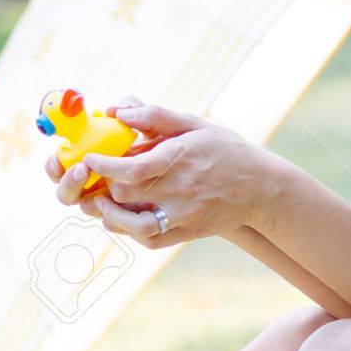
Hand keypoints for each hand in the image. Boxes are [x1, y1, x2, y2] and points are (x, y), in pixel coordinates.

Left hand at [45, 96, 278, 247]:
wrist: (262, 187)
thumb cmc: (226, 150)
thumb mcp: (195, 124)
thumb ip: (156, 116)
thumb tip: (118, 110)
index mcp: (180, 159)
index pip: (132, 167)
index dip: (103, 165)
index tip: (88, 159)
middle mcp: (181, 190)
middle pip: (127, 195)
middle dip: (104, 186)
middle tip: (94, 179)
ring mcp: (185, 215)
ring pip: (135, 225)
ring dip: (111, 214)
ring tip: (103, 202)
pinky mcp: (188, 233)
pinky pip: (151, 240)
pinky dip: (131, 232)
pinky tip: (125, 218)